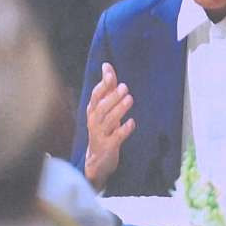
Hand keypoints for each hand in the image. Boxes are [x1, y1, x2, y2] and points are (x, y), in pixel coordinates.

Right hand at [84, 62, 135, 189]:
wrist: (97, 159)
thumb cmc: (102, 128)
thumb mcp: (103, 108)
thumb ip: (107, 88)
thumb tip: (107, 66)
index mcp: (93, 111)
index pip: (95, 95)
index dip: (102, 83)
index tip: (109, 72)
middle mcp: (94, 122)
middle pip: (101, 107)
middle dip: (112, 97)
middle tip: (124, 87)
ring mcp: (100, 134)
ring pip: (108, 121)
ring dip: (119, 109)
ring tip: (130, 99)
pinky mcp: (108, 146)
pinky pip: (116, 137)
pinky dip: (124, 130)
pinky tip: (132, 123)